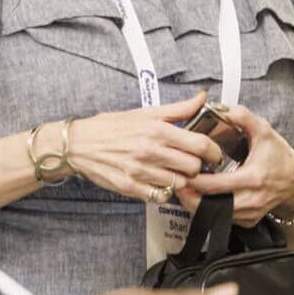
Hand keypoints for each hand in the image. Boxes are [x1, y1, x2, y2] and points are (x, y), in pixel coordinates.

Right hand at [64, 91, 225, 202]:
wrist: (78, 144)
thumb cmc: (112, 127)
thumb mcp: (146, 112)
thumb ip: (178, 109)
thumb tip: (203, 98)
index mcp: (157, 130)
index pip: (200, 145)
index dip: (213, 151)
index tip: (214, 153)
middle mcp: (150, 151)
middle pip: (193, 167)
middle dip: (197, 166)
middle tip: (192, 162)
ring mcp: (140, 171)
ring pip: (179, 183)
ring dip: (181, 179)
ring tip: (175, 171)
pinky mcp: (130, 187)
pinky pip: (160, 196)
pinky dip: (165, 191)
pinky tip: (160, 181)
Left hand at [178, 103, 293, 227]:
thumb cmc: (279, 156)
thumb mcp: (264, 131)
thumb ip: (243, 117)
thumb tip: (222, 108)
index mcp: (253, 178)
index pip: (215, 185)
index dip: (194, 180)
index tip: (183, 171)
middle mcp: (251, 200)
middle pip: (209, 204)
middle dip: (189, 194)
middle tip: (178, 181)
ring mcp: (249, 213)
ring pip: (214, 214)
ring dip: (197, 203)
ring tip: (186, 188)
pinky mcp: (248, 220)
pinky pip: (223, 218)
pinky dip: (210, 208)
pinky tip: (203, 197)